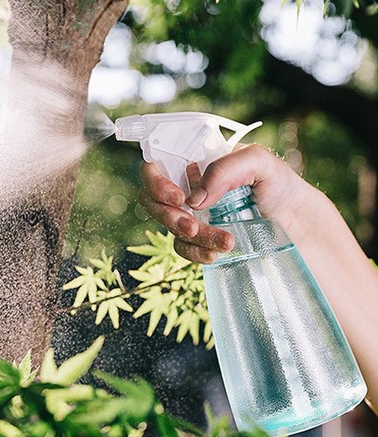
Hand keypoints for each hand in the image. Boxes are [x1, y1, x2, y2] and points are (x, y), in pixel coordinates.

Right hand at [138, 144, 312, 262]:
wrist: (302, 228)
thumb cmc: (283, 188)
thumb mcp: (261, 163)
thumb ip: (226, 168)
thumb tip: (194, 199)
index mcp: (198, 164)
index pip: (158, 165)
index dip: (156, 181)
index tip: (178, 197)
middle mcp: (191, 189)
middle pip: (153, 200)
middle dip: (168, 215)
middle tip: (191, 225)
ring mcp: (194, 216)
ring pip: (169, 227)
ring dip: (190, 237)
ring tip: (225, 241)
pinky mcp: (201, 241)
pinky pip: (183, 248)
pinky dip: (195, 253)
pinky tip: (216, 254)